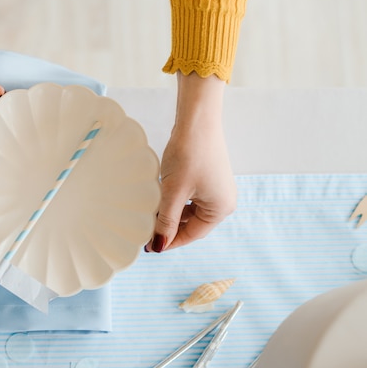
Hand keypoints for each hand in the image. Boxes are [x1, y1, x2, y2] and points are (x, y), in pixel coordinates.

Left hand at [146, 72, 236, 251]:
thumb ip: (166, 222)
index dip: (170, 241)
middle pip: (191, 224)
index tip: (149, 246)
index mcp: (221, 209)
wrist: (196, 121)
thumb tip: (158, 246)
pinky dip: (174, 200)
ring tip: (149, 213)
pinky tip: (158, 197)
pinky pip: (189, 197)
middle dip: (169, 226)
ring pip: (188, 210)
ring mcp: (216, 188)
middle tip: (145, 229)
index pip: (192, 235)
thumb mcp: (174, 193)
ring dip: (170, 213)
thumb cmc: (189, 155)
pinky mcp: (207, 177)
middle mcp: (223, 201)